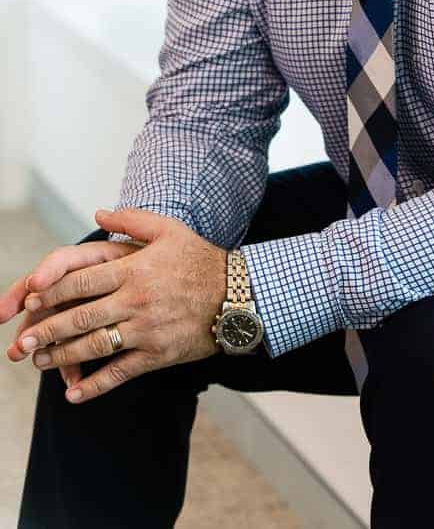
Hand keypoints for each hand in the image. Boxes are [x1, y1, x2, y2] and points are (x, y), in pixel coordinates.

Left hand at [5, 208, 228, 403]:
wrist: (237, 295)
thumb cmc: (201, 260)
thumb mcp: (170, 229)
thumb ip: (132, 218)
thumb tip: (99, 212)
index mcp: (134, 269)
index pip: (81, 280)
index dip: (51, 291)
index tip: (30, 299)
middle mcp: (135, 300)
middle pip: (80, 317)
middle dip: (46, 330)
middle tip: (21, 342)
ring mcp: (145, 330)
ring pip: (94, 346)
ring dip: (62, 357)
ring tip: (39, 362)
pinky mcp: (157, 354)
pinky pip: (120, 373)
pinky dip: (94, 386)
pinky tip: (73, 394)